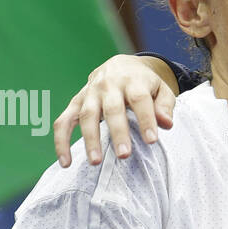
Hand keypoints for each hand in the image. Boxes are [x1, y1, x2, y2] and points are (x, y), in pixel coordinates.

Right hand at [53, 54, 176, 166]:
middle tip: (124, 155)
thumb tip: (166, 124)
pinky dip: (61, 141)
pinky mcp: (76, 102)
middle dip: (117, 132)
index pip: (140, 99)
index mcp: (133, 80)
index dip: (146, 119)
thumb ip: (165, 105)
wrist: (121, 66)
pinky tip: (65, 162)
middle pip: (112, 109)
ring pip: (86, 115)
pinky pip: (64, 121)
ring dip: (90, 139)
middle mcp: (108, 85)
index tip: (151, 141)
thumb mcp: (161, 89)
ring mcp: (90, 93)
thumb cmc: (145, 84)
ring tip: (96, 162)